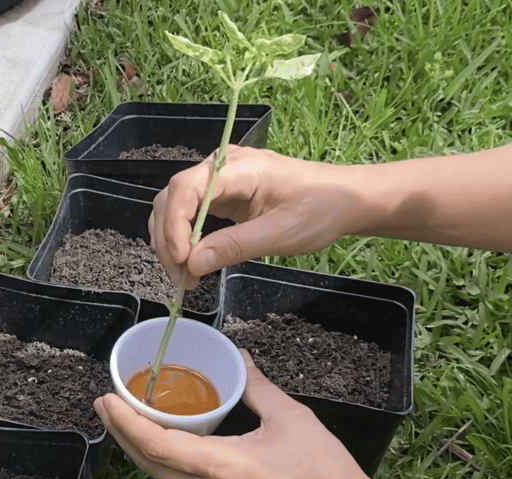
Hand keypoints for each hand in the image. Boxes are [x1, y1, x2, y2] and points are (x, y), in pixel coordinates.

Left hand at [93, 350, 371, 478]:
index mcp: (225, 468)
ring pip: (163, 477)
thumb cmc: (326, 472)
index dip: (127, 424)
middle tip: (104, 404)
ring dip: (140, 449)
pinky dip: (164, 461)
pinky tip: (162, 443)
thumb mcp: (292, 418)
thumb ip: (258, 387)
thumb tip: (240, 359)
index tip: (108, 400)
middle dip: (122, 434)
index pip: (159, 447)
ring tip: (124, 420)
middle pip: (150, 465)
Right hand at [149, 146, 363, 287]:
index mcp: (240, 168)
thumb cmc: (320, 208)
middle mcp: (223, 166)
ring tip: (186, 276)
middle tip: (181, 278)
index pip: (186, 189)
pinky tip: (193, 261)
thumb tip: (193, 264)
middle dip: (168, 240)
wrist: (343, 199)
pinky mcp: (223, 194)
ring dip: (171, 241)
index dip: (175, 226)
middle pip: (172, 198)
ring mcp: (221, 179)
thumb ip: (235, 246)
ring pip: (175, 206)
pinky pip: (190, 213)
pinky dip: (184, 238)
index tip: (182, 261)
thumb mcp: (281, 234)